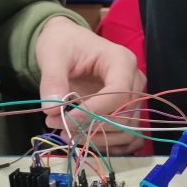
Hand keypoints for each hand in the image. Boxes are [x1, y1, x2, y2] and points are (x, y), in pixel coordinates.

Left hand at [36, 16, 145, 154]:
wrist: (69, 43)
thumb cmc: (65, 44)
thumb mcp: (52, 55)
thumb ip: (52, 80)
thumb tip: (52, 110)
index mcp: (122, 62)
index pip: (118, 95)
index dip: (93, 112)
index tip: (65, 119)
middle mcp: (134, 81)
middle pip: (124, 117)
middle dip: (91, 127)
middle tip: (57, 125)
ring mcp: (134, 98)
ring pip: (127, 131)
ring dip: (97, 138)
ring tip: (66, 133)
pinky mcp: (127, 112)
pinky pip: (125, 136)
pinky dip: (107, 143)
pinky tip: (83, 139)